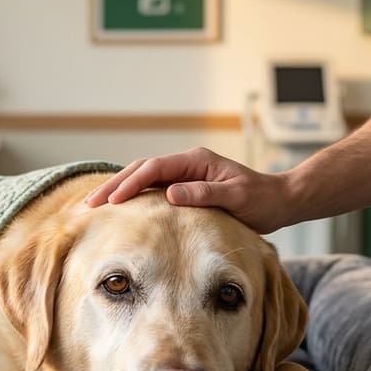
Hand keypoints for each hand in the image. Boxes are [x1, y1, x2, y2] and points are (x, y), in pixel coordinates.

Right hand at [84, 147, 294, 234]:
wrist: (279, 201)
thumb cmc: (262, 200)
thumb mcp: (236, 197)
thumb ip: (205, 194)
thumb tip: (171, 193)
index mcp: (196, 161)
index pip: (155, 168)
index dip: (131, 183)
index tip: (114, 200)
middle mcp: (187, 164)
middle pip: (142, 170)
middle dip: (115, 185)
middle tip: (91, 203)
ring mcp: (185, 175)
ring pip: (144, 179)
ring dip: (120, 190)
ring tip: (96, 205)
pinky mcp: (186, 188)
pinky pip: (153, 190)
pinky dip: (134, 197)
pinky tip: (120, 209)